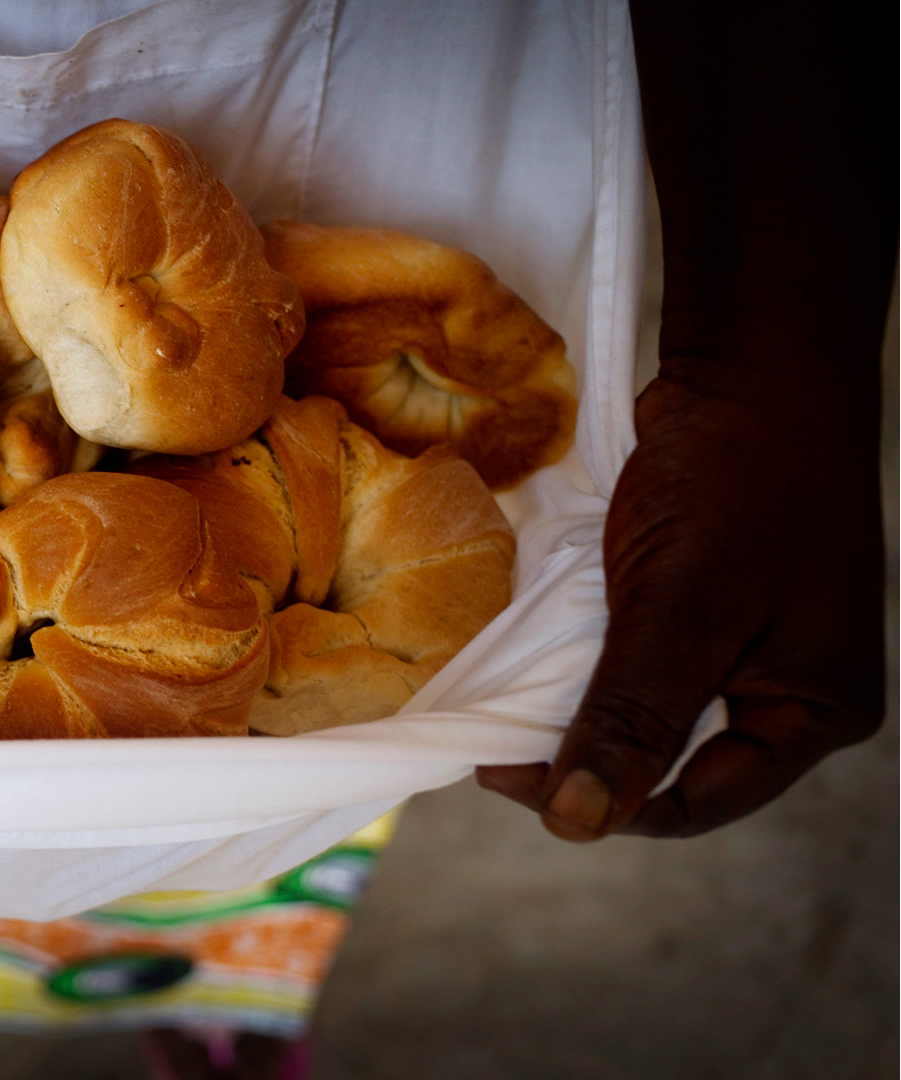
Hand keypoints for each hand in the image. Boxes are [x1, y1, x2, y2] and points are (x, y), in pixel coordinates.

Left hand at [476, 376, 883, 838]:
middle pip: (671, 764)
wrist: (754, 366)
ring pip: (648, 711)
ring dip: (578, 710)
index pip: (696, 803)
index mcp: (815, 712)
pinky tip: (534, 656)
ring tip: (506, 701)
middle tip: (493, 741)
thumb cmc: (738, 482)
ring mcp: (752, 646)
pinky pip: (642, 659)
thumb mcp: (679, 610)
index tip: (503, 776)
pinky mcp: (710, 607)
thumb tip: (578, 822)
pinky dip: (588, 662)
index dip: (601, 804)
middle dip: (584, 757)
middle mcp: (789, 692)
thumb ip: (633, 716)